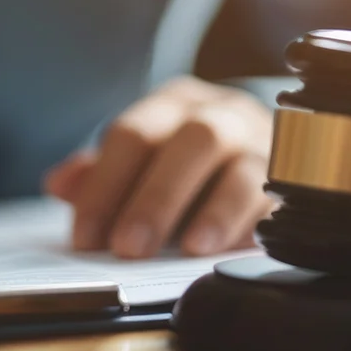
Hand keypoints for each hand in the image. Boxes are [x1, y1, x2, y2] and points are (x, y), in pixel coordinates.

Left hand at [44, 77, 273, 258]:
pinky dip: (251, 223)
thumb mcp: (142, 160)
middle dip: (156, 197)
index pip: (133, 134)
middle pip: (189, 143)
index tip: (85, 237)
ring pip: (240, 166)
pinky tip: (231, 247)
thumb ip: (100, 173)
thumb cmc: (188, 161)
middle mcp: (220, 114)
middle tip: (128, 248)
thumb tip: (58, 183)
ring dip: (213, 210)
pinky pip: (277, 197)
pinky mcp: (292, 179)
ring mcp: (262, 143)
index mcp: (174, 103)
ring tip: (189, 248)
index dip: (105, 186)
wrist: (271, 142)